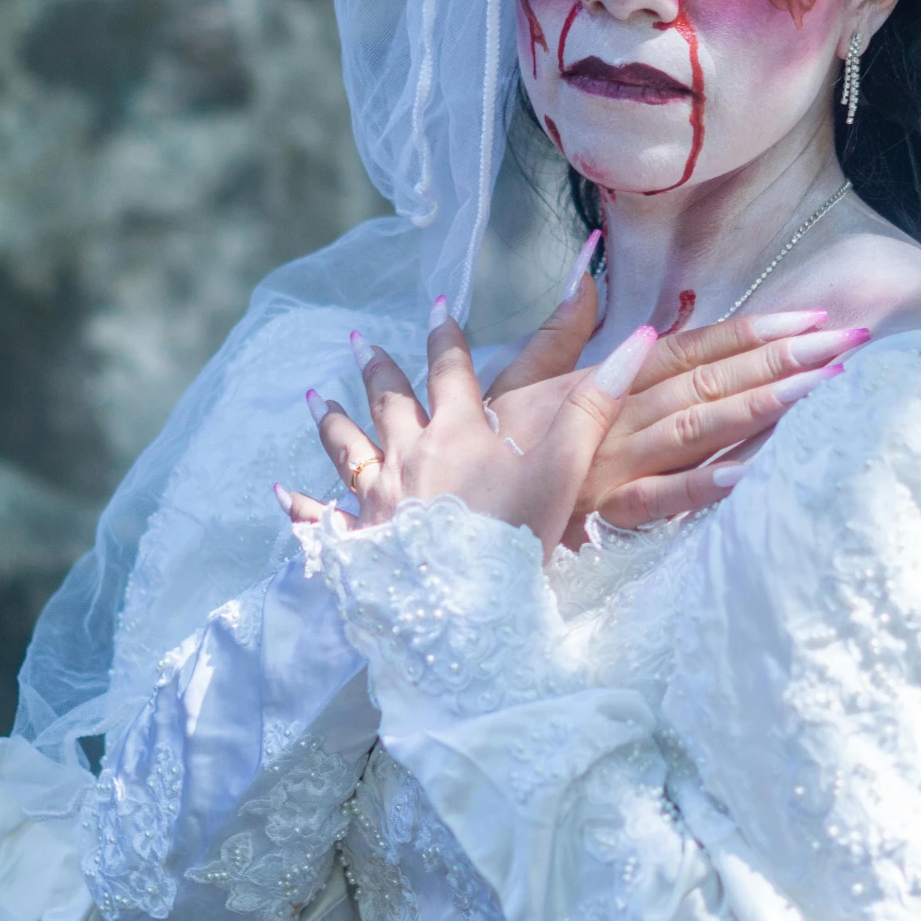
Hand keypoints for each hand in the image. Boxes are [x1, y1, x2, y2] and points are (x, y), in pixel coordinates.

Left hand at [300, 304, 658, 554]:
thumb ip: (595, 404)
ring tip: (314, 398)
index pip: (450, 370)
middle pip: (388, 401)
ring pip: (348, 450)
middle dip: (376, 369)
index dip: (446, 337)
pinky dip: (301, 506)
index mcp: (458, 434)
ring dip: (332, 421)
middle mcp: (409, 457)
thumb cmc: (515, 540)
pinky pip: (322, 519)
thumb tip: (637, 339)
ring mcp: (377, 501)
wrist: (464, 614)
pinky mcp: (357, 544)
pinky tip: (282, 494)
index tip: (437, 307)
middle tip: (356, 341)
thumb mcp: (563, 468)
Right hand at [486, 274, 867, 533]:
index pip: (691, 349)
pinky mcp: (605, 512)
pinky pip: (661, 498)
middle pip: (710, 381)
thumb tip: (586, 262)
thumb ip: (560, 322)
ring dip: (763, 406)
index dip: (752, 332)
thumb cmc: (492, 445)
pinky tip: (753, 471)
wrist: (447, 509)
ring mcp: (616, 463)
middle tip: (848, 340)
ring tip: (824, 387)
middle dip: (782, 359)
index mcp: (606, 381)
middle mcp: (619, 415)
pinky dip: (704, 485)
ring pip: (699, 428)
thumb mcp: (519, 377)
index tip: (812, 315)